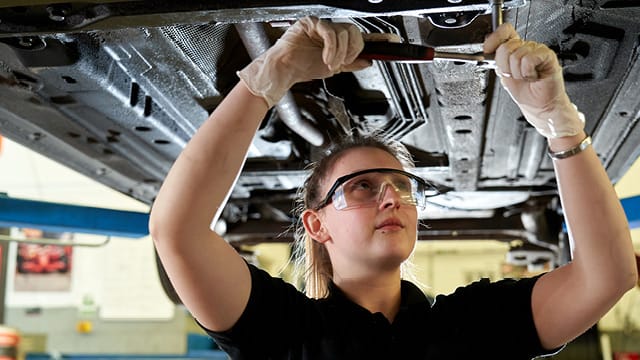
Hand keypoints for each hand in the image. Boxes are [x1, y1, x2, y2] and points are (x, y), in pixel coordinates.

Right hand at [238, 16, 370, 107]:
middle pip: (354, 31)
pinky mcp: (311, 23)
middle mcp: (330, 30)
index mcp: (336, 39)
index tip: (391, 41)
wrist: (285, 70)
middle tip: (343, 63)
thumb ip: (351, 63)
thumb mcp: (334, 68)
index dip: (376, 38)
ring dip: (340, 53)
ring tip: (330, 64)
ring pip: (343, 33)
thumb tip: (367, 62)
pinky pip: (330, 32)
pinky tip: (326, 58)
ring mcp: (321, 25)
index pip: (358, 35)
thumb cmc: (303, 67)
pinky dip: (331, 48)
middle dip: (352, 50)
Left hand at [484, 24, 584, 137]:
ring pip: (516, 55)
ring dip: (518, 73)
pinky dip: (527, 72)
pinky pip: (529, 59)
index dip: (495, 38)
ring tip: (526, 78)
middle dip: (506, 66)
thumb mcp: (503, 74)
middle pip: (506, 46)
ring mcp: (537, 50)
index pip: (505, 31)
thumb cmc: (524, 92)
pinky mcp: (547, 55)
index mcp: (516, 48)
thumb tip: (487, 47)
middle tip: (514, 75)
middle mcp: (527, 47)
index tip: (488, 49)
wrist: (539, 106)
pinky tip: (533, 76)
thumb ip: (496, 60)